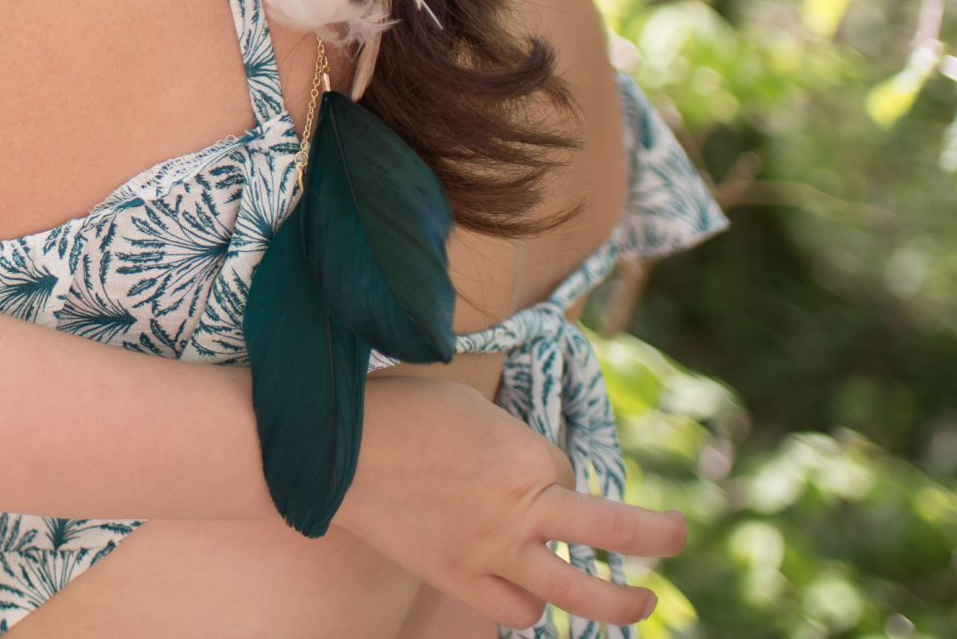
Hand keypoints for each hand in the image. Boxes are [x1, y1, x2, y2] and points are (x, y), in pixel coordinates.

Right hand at [340, 375, 682, 631]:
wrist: (334, 453)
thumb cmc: (396, 412)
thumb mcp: (464, 403)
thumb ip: (506, 436)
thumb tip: (522, 463)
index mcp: (524, 454)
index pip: (564, 467)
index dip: (546, 462)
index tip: (516, 456)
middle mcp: (520, 508)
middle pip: (614, 533)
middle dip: (657, 537)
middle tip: (676, 537)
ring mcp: (492, 551)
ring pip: (578, 593)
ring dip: (617, 603)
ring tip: (637, 603)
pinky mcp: (459, 577)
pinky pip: (514, 608)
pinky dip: (529, 605)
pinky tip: (533, 597)